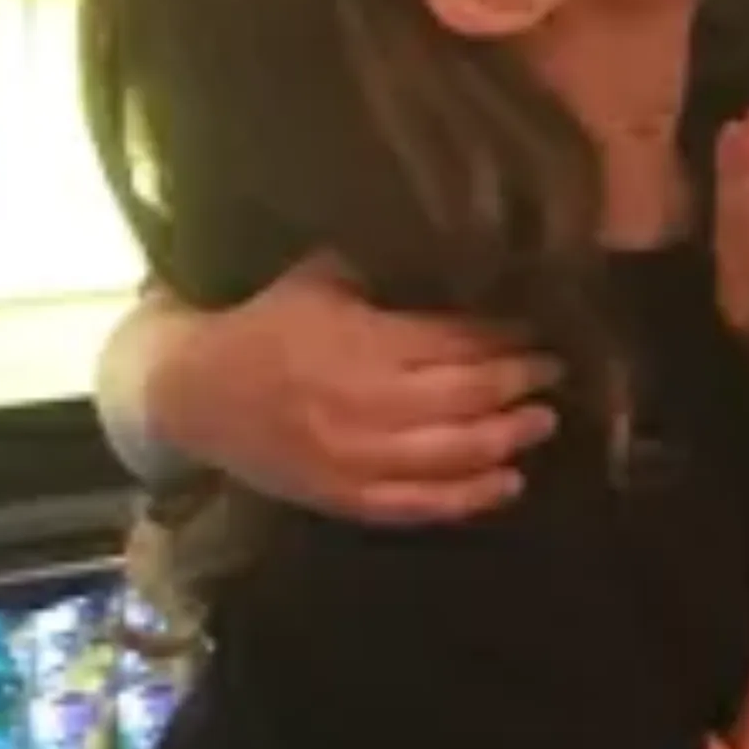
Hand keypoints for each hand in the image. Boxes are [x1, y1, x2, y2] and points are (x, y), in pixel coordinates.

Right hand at [154, 257, 562, 525]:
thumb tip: (452, 243)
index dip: (506, 335)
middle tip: (555, 371)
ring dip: (507, 438)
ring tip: (543, 422)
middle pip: (467, 395)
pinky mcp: (344, 497)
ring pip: (451, 454)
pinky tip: (507, 485)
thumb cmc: (263, 324)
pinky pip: (418, 505)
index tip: (539, 327)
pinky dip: (468, 498)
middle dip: (520, 382)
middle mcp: (366, 401)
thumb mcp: (318, 276)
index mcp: (363, 340)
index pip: (457, 339)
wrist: (193, 393)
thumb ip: (382, 265)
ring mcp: (355, 456)